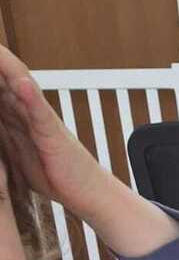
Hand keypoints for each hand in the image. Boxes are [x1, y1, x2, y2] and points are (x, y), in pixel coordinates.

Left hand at [0, 44, 177, 255]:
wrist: (88, 192)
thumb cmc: (55, 174)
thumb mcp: (15, 153)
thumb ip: (3, 135)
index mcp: (15, 113)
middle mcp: (27, 110)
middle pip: (2, 77)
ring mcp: (41, 120)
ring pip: (18, 86)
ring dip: (5, 67)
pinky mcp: (54, 135)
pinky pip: (40, 112)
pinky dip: (29, 96)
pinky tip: (19, 82)